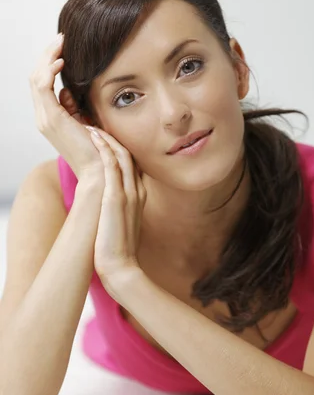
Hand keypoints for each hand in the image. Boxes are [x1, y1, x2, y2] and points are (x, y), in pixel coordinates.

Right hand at [29, 34, 105, 179]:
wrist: (99, 172)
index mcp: (50, 118)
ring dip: (47, 57)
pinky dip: (49, 70)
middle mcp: (43, 117)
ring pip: (36, 78)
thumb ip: (74, 108)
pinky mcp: (52, 118)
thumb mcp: (85, 124)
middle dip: (46, 55)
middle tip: (61, 38)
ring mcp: (45, 118)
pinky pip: (42, 86)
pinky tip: (61, 60)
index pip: (42, 84)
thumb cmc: (98, 151)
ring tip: (60, 43)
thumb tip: (67, 91)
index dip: (49, 63)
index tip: (63, 48)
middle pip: (36, 77)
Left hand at [89, 128, 146, 297]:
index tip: (106, 140)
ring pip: (121, 156)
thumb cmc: (118, 252)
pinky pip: (112, 166)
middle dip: (113, 139)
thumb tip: (107, 208)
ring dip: (107, 139)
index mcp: (139, 199)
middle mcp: (137, 193)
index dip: (119, 150)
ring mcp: (128, 195)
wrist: (120, 268)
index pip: (132, 167)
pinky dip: (104, 149)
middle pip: (128, 156)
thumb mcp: (122, 226)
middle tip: (97, 126)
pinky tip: (94, 137)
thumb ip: (119, 213)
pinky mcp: (116, 199)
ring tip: (92, 127)